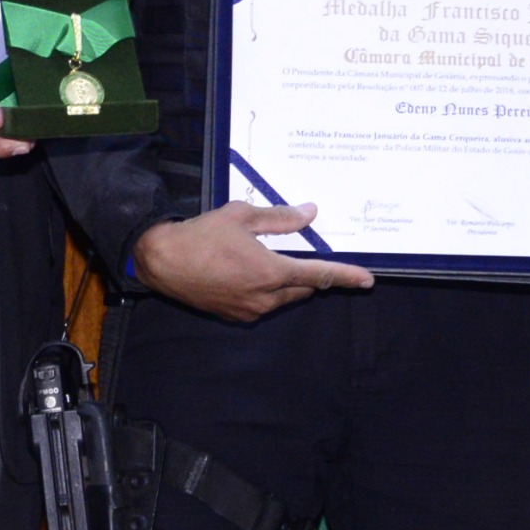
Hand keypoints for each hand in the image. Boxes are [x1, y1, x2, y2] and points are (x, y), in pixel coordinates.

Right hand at [130, 201, 375, 322]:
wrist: (162, 261)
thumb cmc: (202, 235)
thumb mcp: (242, 215)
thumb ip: (281, 217)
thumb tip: (310, 213)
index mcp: (271, 271)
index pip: (321, 275)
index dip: (347, 277)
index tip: (367, 280)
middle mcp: (265, 297)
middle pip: (304, 288)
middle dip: (310, 274)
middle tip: (300, 255)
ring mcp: (250, 311)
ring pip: (284, 298)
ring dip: (286, 282)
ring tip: (266, 259)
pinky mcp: (236, 316)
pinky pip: (264, 305)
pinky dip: (266, 291)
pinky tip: (247, 273)